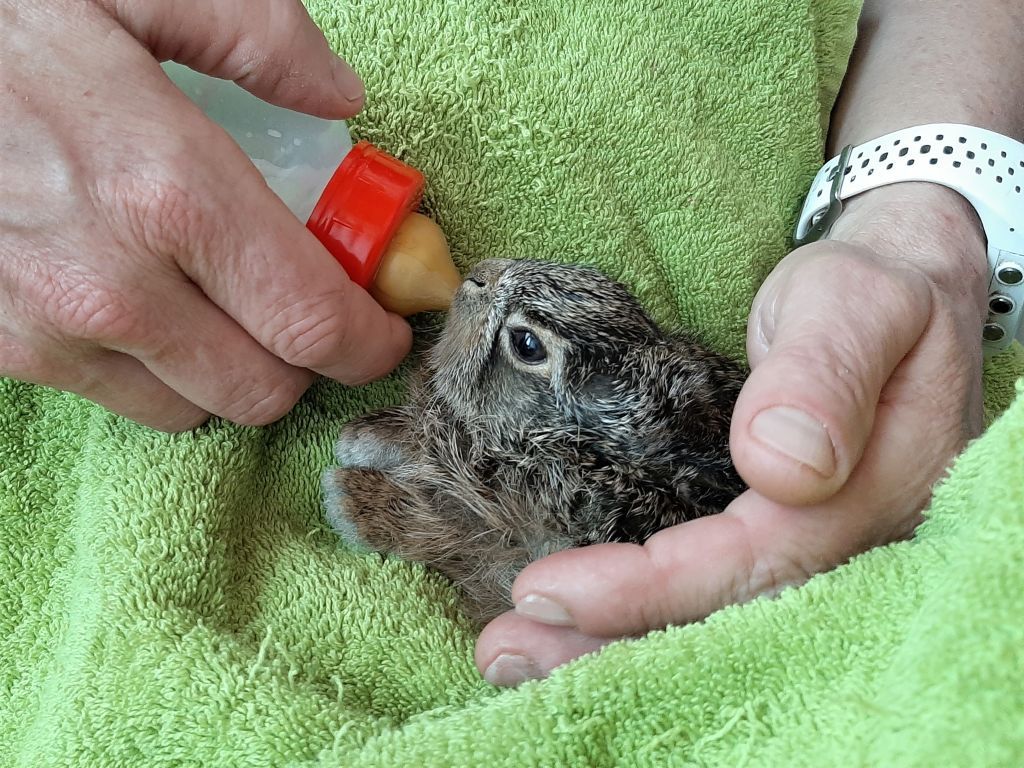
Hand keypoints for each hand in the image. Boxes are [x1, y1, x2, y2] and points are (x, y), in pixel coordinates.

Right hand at [0, 0, 411, 430]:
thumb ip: (256, 36)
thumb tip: (338, 98)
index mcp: (167, 190)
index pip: (311, 320)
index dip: (367, 339)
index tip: (385, 329)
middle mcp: (112, 284)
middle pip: (264, 389)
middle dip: (307, 359)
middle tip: (309, 307)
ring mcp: (48, 329)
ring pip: (194, 410)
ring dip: (231, 369)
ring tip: (224, 303)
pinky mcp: (0, 349)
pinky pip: (117, 399)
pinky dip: (157, 371)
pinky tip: (148, 306)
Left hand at [474, 184, 989, 686]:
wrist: (899, 297)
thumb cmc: (872, 290)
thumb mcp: (859, 303)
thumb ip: (828, 373)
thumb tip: (785, 467)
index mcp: (878, 494)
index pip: (755, 562)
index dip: (653, 589)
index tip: (549, 591)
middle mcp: (849, 544)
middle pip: (726, 618)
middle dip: (611, 643)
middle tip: (505, 651)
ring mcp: (813, 546)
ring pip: (713, 618)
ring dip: (611, 644)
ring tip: (512, 655)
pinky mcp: (777, 534)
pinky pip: (708, 587)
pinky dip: (637, 613)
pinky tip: (567, 625)